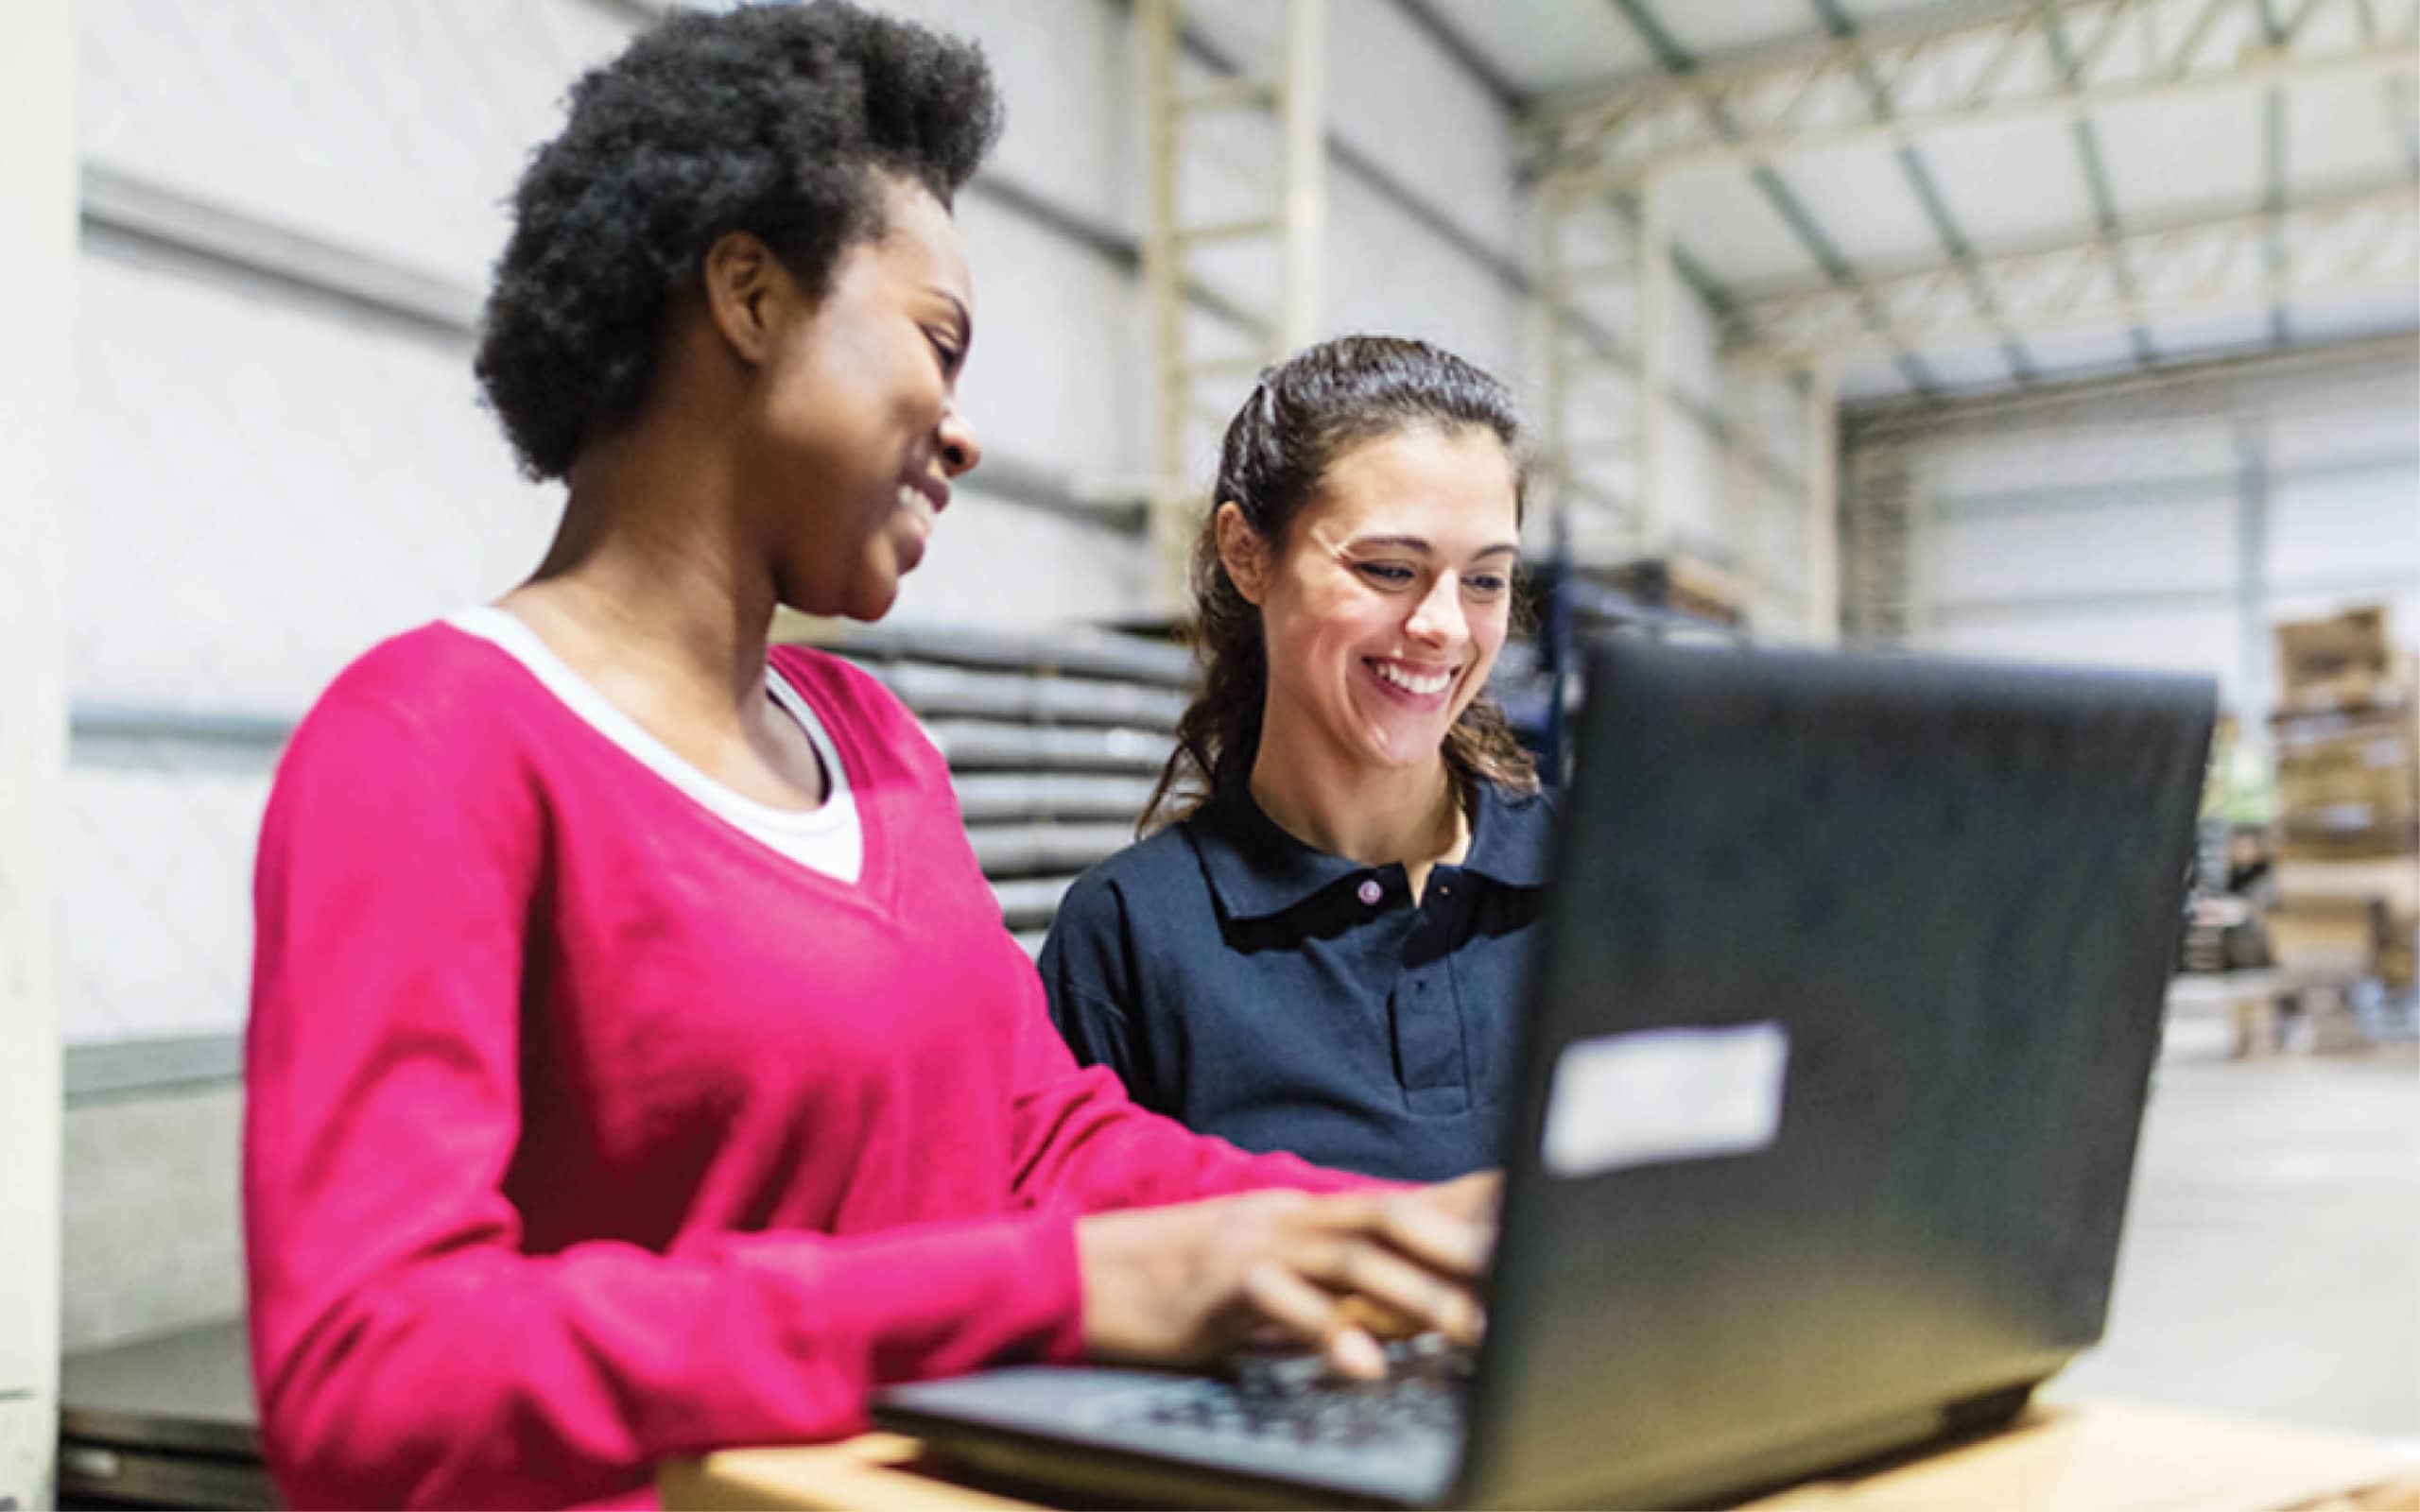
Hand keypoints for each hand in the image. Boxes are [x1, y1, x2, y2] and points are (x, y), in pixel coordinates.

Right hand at [1075, 1172, 1500, 1379]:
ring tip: (1472, 1334)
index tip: (1530, 1218)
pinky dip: (1329, 1333)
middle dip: (1463, 1249)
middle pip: (1392, 1218)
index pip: (1401, 1202)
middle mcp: (1289, 1215)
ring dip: (1419, 1297)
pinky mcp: (1220, 1282)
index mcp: (1305, 1213)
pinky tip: (1364, 1366)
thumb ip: (1329, 1289)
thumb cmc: (1178, 1288)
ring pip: (1354, 1258)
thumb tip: (1403, 1318)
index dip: (1467, 1206)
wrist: (1075, 1275)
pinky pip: (1285, 1305)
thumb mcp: (1263, 1278)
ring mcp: (1255, 1242)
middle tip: (1524, 1284)